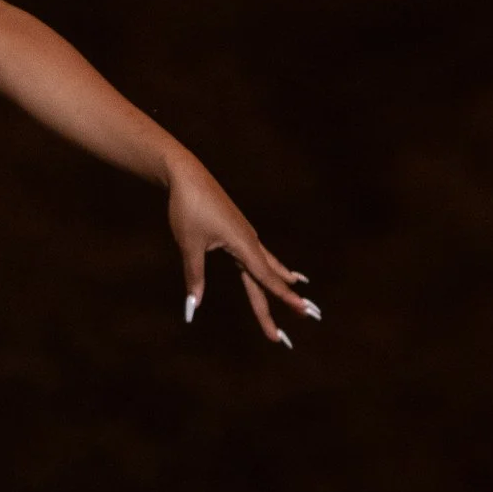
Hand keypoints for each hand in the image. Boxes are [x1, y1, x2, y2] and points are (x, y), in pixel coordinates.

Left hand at [168, 155, 316, 347]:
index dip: (284, 297)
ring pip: (266, 264)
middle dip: (283, 298)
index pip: (266, 278)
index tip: (303, 310)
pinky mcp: (237, 230)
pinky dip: (268, 266)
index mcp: (243, 245)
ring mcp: (245, 235)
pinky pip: (258, 254)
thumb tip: (194, 305)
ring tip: (297, 290)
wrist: (187, 176)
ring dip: (279, 281)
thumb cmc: (188, 209)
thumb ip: (195, 276)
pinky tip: (272, 269)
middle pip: (269, 276)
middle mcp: (250, 241)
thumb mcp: (189, 245)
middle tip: (305, 315)